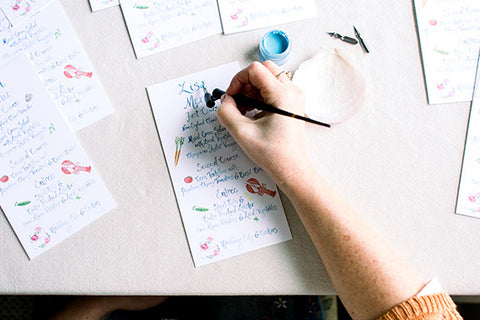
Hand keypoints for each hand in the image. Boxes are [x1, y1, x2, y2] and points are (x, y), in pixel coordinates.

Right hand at [217, 61, 310, 184]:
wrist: (291, 168)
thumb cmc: (274, 154)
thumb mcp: (242, 132)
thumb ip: (227, 112)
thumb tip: (224, 101)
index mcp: (282, 95)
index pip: (255, 70)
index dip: (238, 80)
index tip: (231, 96)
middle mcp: (292, 92)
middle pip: (264, 69)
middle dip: (246, 82)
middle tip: (237, 100)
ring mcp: (294, 97)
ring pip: (269, 78)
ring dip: (252, 89)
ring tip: (244, 110)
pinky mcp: (292, 104)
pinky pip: (274, 88)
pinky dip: (260, 95)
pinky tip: (253, 113)